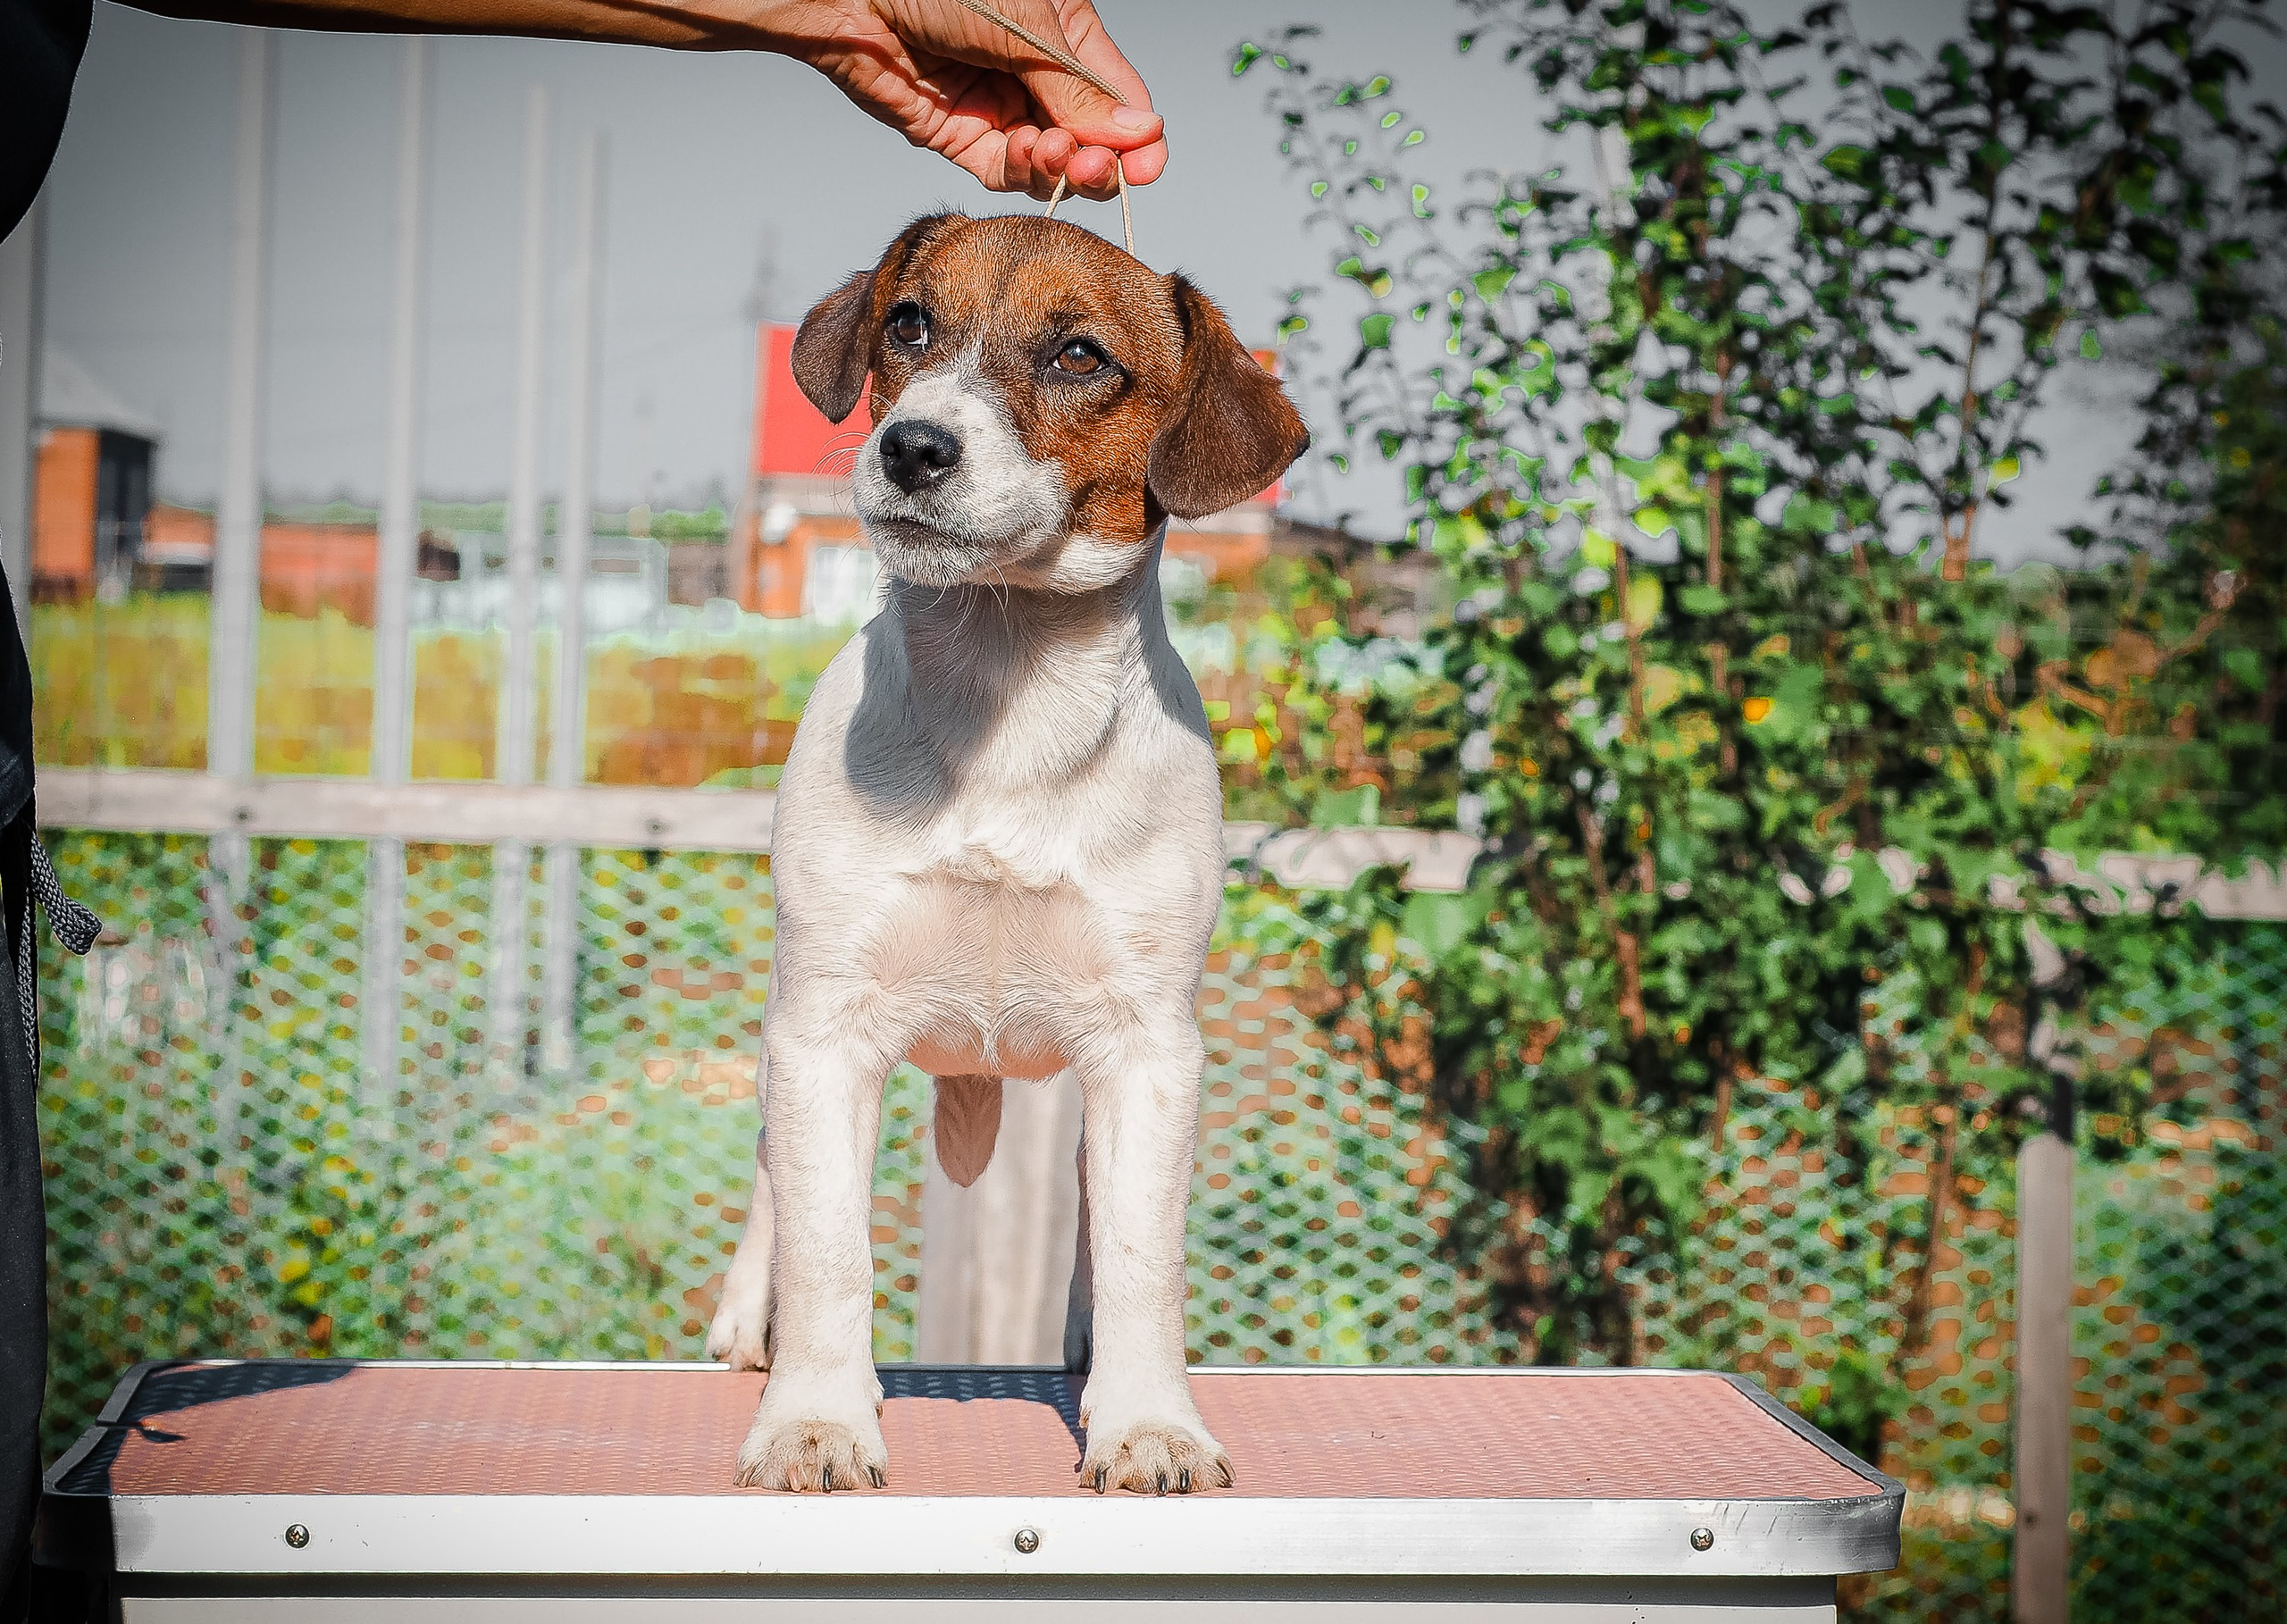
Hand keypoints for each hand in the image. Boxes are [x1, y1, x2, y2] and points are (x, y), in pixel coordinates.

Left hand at [759, 0, 1165, 201]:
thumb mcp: (1027, 31)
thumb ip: (1080, 90)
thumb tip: (1140, 133)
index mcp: (1065, 34)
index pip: (1116, 97)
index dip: (1136, 136)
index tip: (1147, 164)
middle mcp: (1036, 74)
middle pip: (1088, 138)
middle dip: (1099, 159)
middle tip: (1096, 167)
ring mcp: (999, 106)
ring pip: (1049, 162)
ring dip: (1059, 167)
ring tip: (1055, 154)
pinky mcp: (960, 136)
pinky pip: (1004, 170)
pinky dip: (1020, 171)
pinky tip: (1025, 152)